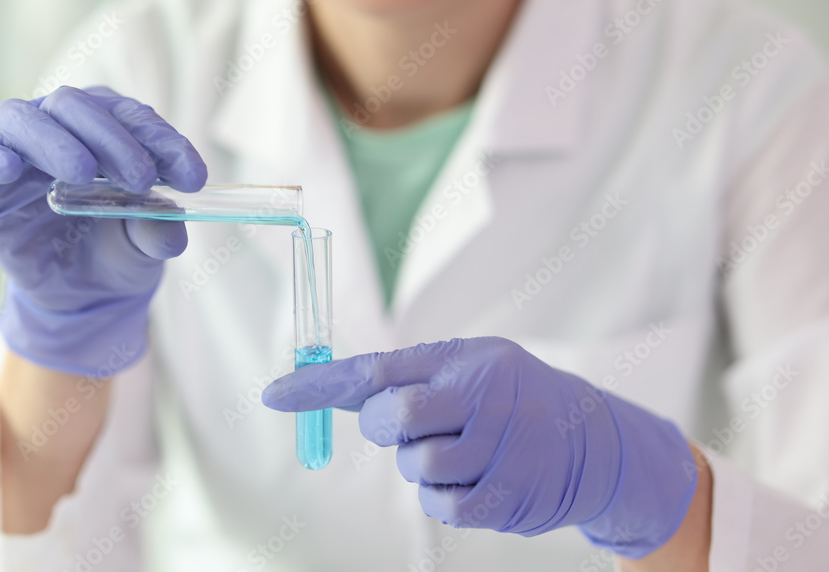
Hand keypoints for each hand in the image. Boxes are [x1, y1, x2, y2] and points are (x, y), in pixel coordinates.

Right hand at [0, 86, 206, 376]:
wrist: (82, 297)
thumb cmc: (117, 252)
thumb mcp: (147, 245)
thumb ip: (158, 229)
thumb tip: (168, 223)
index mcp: (107, 129)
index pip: (133, 117)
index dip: (164, 141)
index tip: (193, 177)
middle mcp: (60, 127)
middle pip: (77, 106)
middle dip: (113, 138)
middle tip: (140, 180)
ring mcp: (16, 150)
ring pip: (23, 118)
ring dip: (55, 140)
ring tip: (81, 173)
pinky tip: (9, 168)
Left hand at [262, 337, 697, 557]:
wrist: (593, 441)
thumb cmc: (512, 398)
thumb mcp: (468, 367)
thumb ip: (405, 378)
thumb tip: (329, 388)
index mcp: (463, 360)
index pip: (377, 369)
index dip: (320, 383)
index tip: (273, 393)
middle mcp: (480, 396)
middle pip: (392, 418)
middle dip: (387, 427)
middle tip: (413, 425)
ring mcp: (498, 446)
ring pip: (416, 466)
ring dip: (423, 465)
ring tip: (460, 450)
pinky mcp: (508, 495)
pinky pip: (442, 505)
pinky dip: (445, 497)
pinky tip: (474, 478)